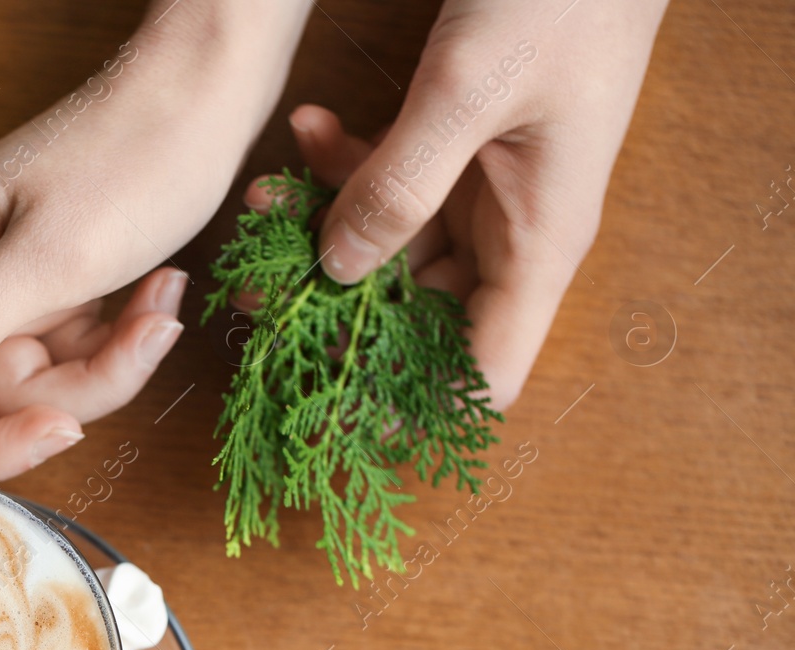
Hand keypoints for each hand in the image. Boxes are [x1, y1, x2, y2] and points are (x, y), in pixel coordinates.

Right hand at [0, 3, 314, 479]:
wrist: (201, 106)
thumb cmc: (128, 156)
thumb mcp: (48, 255)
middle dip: (10, 430)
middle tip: (68, 425)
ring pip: (13, 398)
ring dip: (91, 380)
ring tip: (148, 318)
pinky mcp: (42, 308)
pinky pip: (60, 372)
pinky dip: (113, 354)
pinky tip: (152, 305)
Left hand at [247, 0, 668, 408]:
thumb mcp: (465, 93)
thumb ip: (399, 185)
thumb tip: (337, 270)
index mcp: (537, 244)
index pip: (485, 373)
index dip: (416, 407)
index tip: (334, 412)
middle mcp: (511, 231)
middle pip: (420, 316)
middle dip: (336, 312)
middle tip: (256, 300)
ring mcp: (484, 188)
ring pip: (390, 245)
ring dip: (323, 229)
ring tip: (261, 207)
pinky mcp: (459, 143)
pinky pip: (391, 180)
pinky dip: (344, 164)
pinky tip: (305, 131)